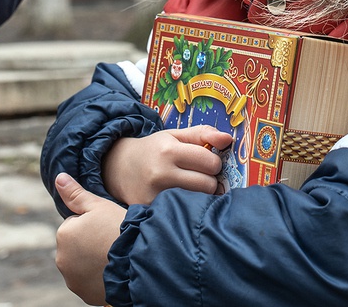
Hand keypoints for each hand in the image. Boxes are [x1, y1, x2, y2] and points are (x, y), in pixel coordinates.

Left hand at [54, 173, 126, 305]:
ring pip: (82, 265)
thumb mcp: (99, 206)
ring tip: (113, 256)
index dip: (93, 224)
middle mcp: (62, 259)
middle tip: (111, 241)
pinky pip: (89, 282)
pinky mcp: (84, 294)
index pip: (75, 225)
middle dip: (90, 243)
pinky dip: (98, 278)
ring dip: (93, 261)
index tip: (107, 227)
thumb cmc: (119, 228)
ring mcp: (72, 279)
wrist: (138, 260)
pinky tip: (113, 270)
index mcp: (63, 234)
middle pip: (77, 246)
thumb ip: (76, 194)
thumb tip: (58, 178)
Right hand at [102, 126, 232, 204]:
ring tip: (190, 188)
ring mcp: (155, 196)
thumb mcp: (175, 135)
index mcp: (169, 151)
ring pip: (198, 202)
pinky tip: (180, 202)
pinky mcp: (151, 212)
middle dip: (209, 181)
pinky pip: (183, 213)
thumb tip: (229, 139)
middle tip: (198, 177)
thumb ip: (203, 134)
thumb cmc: (154, 150)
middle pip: (208, 185)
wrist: (119, 168)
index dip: (214, 163)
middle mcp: (161, 174)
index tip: (206, 163)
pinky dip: (187, 208)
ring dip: (200, 196)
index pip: (211, 162)